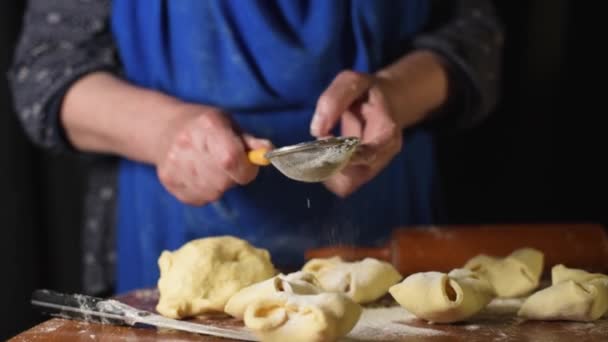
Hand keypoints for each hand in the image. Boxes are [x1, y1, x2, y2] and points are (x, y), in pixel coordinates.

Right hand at [156, 105, 271, 204]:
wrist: (165, 129)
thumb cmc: (206, 127)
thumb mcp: (230, 124)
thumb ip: (250, 141)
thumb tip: (269, 152)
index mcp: (208, 126)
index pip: (230, 159)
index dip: (246, 169)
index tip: (248, 165)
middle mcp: (186, 144)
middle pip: (222, 181)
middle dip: (233, 177)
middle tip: (227, 164)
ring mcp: (174, 165)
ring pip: (212, 193)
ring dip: (219, 185)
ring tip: (212, 167)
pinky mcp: (169, 182)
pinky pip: (200, 199)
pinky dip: (206, 191)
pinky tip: (200, 175)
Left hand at [309, 51, 448, 196]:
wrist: (386, 102)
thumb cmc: (368, 91)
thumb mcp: (352, 82)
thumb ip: (334, 100)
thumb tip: (317, 130)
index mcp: (386, 133)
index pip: (367, 156)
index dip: (343, 158)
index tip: (322, 147)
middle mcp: (382, 156)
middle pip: (354, 180)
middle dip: (330, 169)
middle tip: (315, 150)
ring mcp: (372, 167)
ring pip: (346, 186)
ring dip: (326, 174)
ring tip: (318, 152)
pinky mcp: (361, 172)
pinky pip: (343, 184)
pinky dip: (328, 174)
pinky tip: (323, 156)